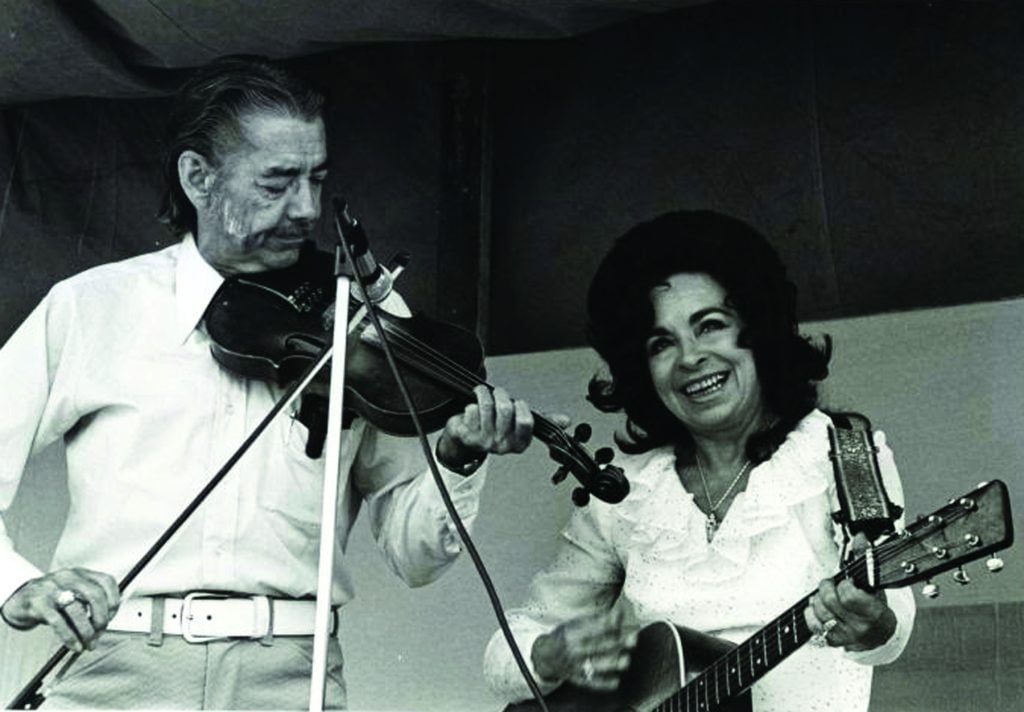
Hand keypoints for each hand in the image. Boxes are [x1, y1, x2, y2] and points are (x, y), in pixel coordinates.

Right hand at [1, 568, 119, 651]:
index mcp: (80, 573)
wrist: (20, 599)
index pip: (106, 581)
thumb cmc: (53, 598)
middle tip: (101, 632)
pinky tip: (75, 645)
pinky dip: (70, 637)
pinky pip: (59, 622)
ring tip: (89, 643)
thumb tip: (106, 623)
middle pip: (95, 595)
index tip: (112, 616)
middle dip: (102, 617)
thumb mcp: (73, 592)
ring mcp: (52, 589)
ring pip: (78, 610)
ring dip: (87, 631)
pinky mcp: (39, 604)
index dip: (114, 600)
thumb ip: (90, 602)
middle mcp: (68, 577)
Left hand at [436, 385, 535, 470]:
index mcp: (519, 443)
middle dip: (501, 394)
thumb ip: (527, 418)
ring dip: (484, 393)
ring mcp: (485, 442)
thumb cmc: (494, 428)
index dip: (521, 406)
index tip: (516, 402)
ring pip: (487, 405)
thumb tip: (546, 412)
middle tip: (497, 392)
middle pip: (505, 409)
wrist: (467, 439)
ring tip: (482, 392)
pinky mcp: (469, 436)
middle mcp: (502, 445)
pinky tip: (472, 409)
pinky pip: (472, 409)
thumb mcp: (515, 428)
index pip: (525, 422)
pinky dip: (471, 404)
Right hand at [531, 608, 637, 690]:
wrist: (547, 656)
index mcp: (572, 633)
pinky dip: (604, 683)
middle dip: (618, 642)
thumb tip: (618, 615)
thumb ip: (595, 620)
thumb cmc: (565, 636)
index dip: (609, 623)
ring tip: (625, 659)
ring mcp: (575, 666)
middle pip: (599, 646)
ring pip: (597, 665)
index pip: (593, 628)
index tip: (623, 618)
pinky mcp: (578, 678)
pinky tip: (616, 681)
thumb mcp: (574, 623)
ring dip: (613, 663)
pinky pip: (592, 682)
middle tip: (633, 637)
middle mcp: (573, 650)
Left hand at [804, 534, 897, 651]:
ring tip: (824, 595)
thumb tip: (859, 537)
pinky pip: (813, 625)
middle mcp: (859, 626)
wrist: (879, 634)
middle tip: (830, 584)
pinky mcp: (833, 641)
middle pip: (829, 601)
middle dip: (826, 587)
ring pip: (819, 612)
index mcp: (873, 612)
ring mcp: (845, 635)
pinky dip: (811, 613)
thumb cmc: (875, 607)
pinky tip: (818, 608)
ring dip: (817, 599)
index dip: (844, 585)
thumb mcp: (873, 584)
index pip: (849, 595)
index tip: (846, 582)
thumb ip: (864, 558)